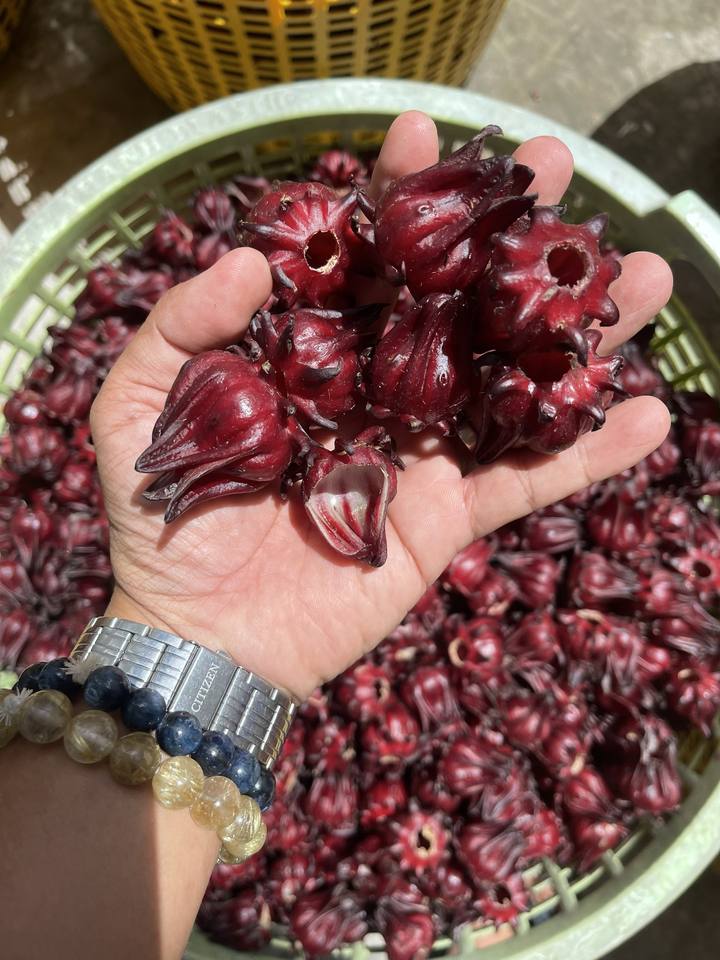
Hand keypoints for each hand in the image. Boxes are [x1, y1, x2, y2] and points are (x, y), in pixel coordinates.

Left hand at [91, 112, 672, 700]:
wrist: (205, 636)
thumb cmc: (165, 525)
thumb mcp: (137, 411)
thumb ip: (180, 329)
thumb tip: (251, 259)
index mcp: (313, 353)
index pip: (362, 258)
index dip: (393, 196)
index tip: (423, 131)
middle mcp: (379, 389)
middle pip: (456, 302)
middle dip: (509, 237)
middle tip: (562, 170)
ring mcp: (422, 451)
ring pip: (512, 380)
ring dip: (579, 331)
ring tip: (644, 276)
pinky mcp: (448, 516)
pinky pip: (527, 481)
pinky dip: (588, 454)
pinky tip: (650, 418)